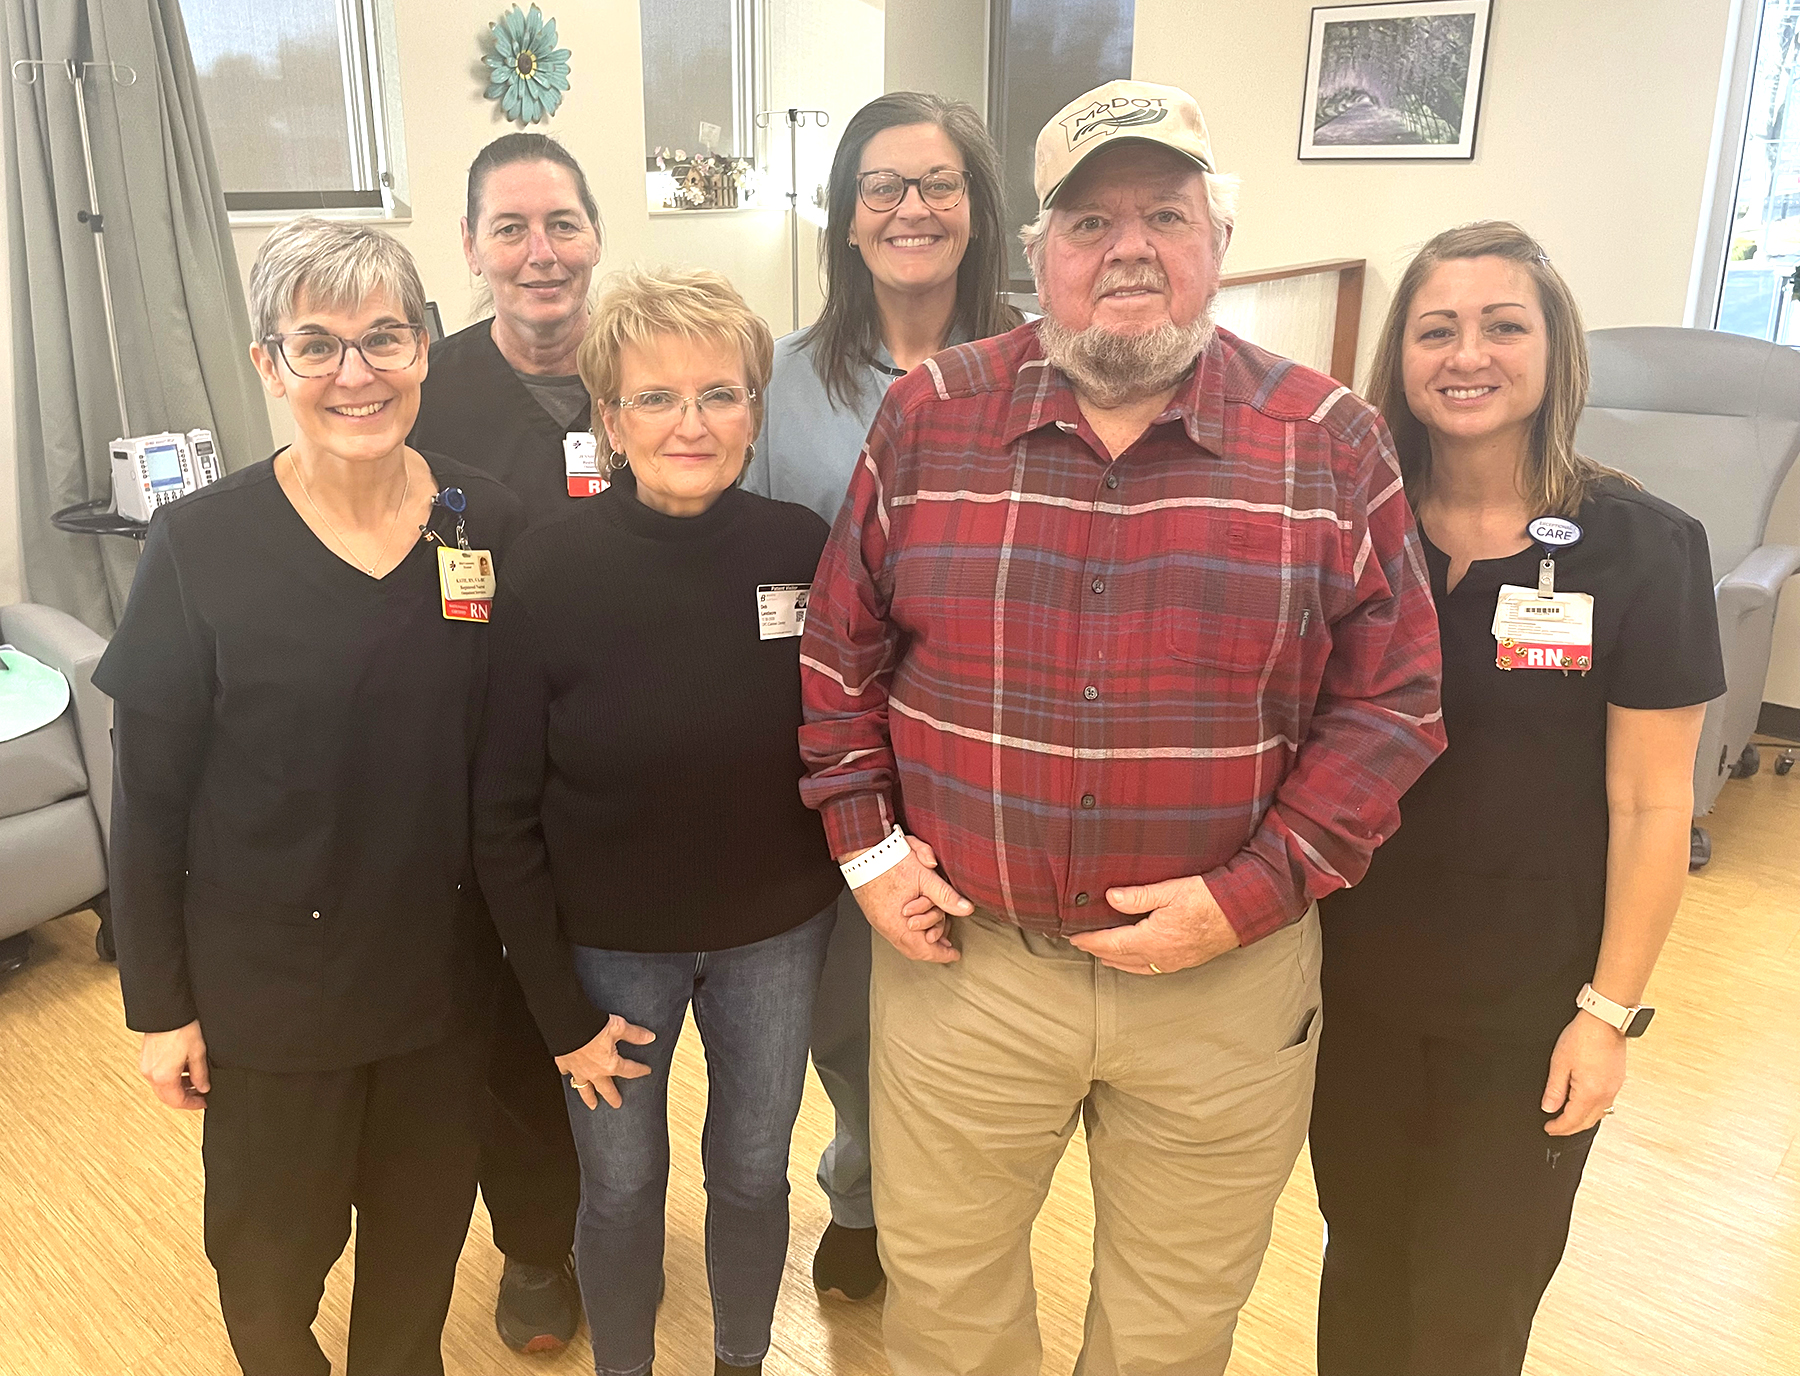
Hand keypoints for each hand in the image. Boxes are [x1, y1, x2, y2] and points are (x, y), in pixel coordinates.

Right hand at [140, 1020, 209, 1109]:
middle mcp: (151, 1074)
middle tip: (199, 1094)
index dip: (193, 1105)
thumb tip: (203, 1087)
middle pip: (167, 1097)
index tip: (203, 1102)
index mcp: (164, 1076)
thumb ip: (201, 1074)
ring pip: (162, 1087)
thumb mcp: (198, 1052)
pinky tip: (182, 1070)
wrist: (165, 1012)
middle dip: (184, 1098)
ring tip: (193, 1080)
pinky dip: (170, 1078)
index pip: (177, 1101)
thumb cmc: (180, 1028)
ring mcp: (146, 1066)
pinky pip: (157, 1076)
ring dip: (177, 1088)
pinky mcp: (146, 1058)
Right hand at [556, 1013, 657, 1109]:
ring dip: (589, 1097)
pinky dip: (568, 1075)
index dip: (640, 1070)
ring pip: (584, 1089)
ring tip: (593, 1105)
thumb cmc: (592, 1026)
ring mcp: (578, 1070)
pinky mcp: (564, 1063)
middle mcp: (594, 1072)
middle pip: (606, 1089)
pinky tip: (568, 1076)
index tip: (646, 1072)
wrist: (566, 1024)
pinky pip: (566, 1073)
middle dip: (613, 1097)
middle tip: (617, 1104)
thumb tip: (650, 1037)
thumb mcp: (619, 1027)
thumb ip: (635, 1034)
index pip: (629, 1070)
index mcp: (610, 1064)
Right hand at [845, 833, 971, 963]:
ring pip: (904, 941)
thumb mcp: (924, 877)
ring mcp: (880, 921)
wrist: (862, 851)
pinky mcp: (875, 913)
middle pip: (913, 950)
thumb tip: (966, 909)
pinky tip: (917, 923)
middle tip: (947, 944)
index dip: (943, 954)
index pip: (925, 950)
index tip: (955, 955)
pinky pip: (895, 932)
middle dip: (933, 948)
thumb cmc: (891, 862)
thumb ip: (946, 896)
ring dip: (921, 940)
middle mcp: (888, 928)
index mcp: (900, 924)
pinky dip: (909, 932)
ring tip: (935, 933)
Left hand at [1068, 875, 1240, 974]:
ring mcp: (1173, 963)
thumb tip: (1110, 897)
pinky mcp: (1183, 962)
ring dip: (1114, 960)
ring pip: (1134, 967)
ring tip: (1100, 953)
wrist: (1242, 912)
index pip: (1111, 944)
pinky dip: (1133, 965)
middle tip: (1080, 944)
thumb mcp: (1170, 890)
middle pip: (1119, 959)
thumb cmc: (1209, 898)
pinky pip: (1150, 969)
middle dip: (1097, 951)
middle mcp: (1160, 957)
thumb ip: (1138, 896)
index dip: (1089, 941)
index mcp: (1153, 940)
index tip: (1073, 937)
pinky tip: (1132, 960)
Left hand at [1543, 1010, 1626, 1135]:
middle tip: (1556, 1128)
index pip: (1572, 1120)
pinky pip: (1606, 1104)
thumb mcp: (1560, 1062)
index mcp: (1590, 1093)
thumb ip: (1554, 1088)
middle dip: (1570, 1128)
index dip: (1559, 1128)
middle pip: (1587, 1122)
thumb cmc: (1583, 1036)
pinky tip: (1585, 1104)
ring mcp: (1615, 1088)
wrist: (1605, 1021)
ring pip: (1599, 1115)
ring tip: (1568, 1119)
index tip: (1549, 1129)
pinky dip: (1593, 1110)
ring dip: (1583, 1120)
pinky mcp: (1618, 1080)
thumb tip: (1549, 1107)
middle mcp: (1606, 1094)